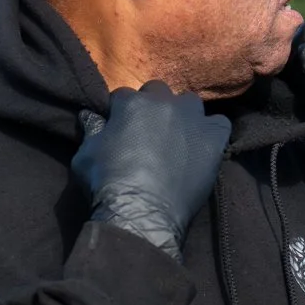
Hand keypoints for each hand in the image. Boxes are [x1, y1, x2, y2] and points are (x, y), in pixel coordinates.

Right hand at [71, 81, 231, 260]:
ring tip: (176, 136)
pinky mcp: (213, 139)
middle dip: (151, 106)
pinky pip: (219, 124)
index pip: (123, 96)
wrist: (142, 212)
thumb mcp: (85, 155)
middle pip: (158, 92)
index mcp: (132, 104)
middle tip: (147, 131)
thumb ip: (91, 131)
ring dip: (182, 115)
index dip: (119, 112)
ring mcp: (192, 120)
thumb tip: (89, 115)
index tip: (118, 126)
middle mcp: (164, 103)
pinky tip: (202, 146)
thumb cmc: (107, 183)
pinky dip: (211, 131)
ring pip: (190, 103)